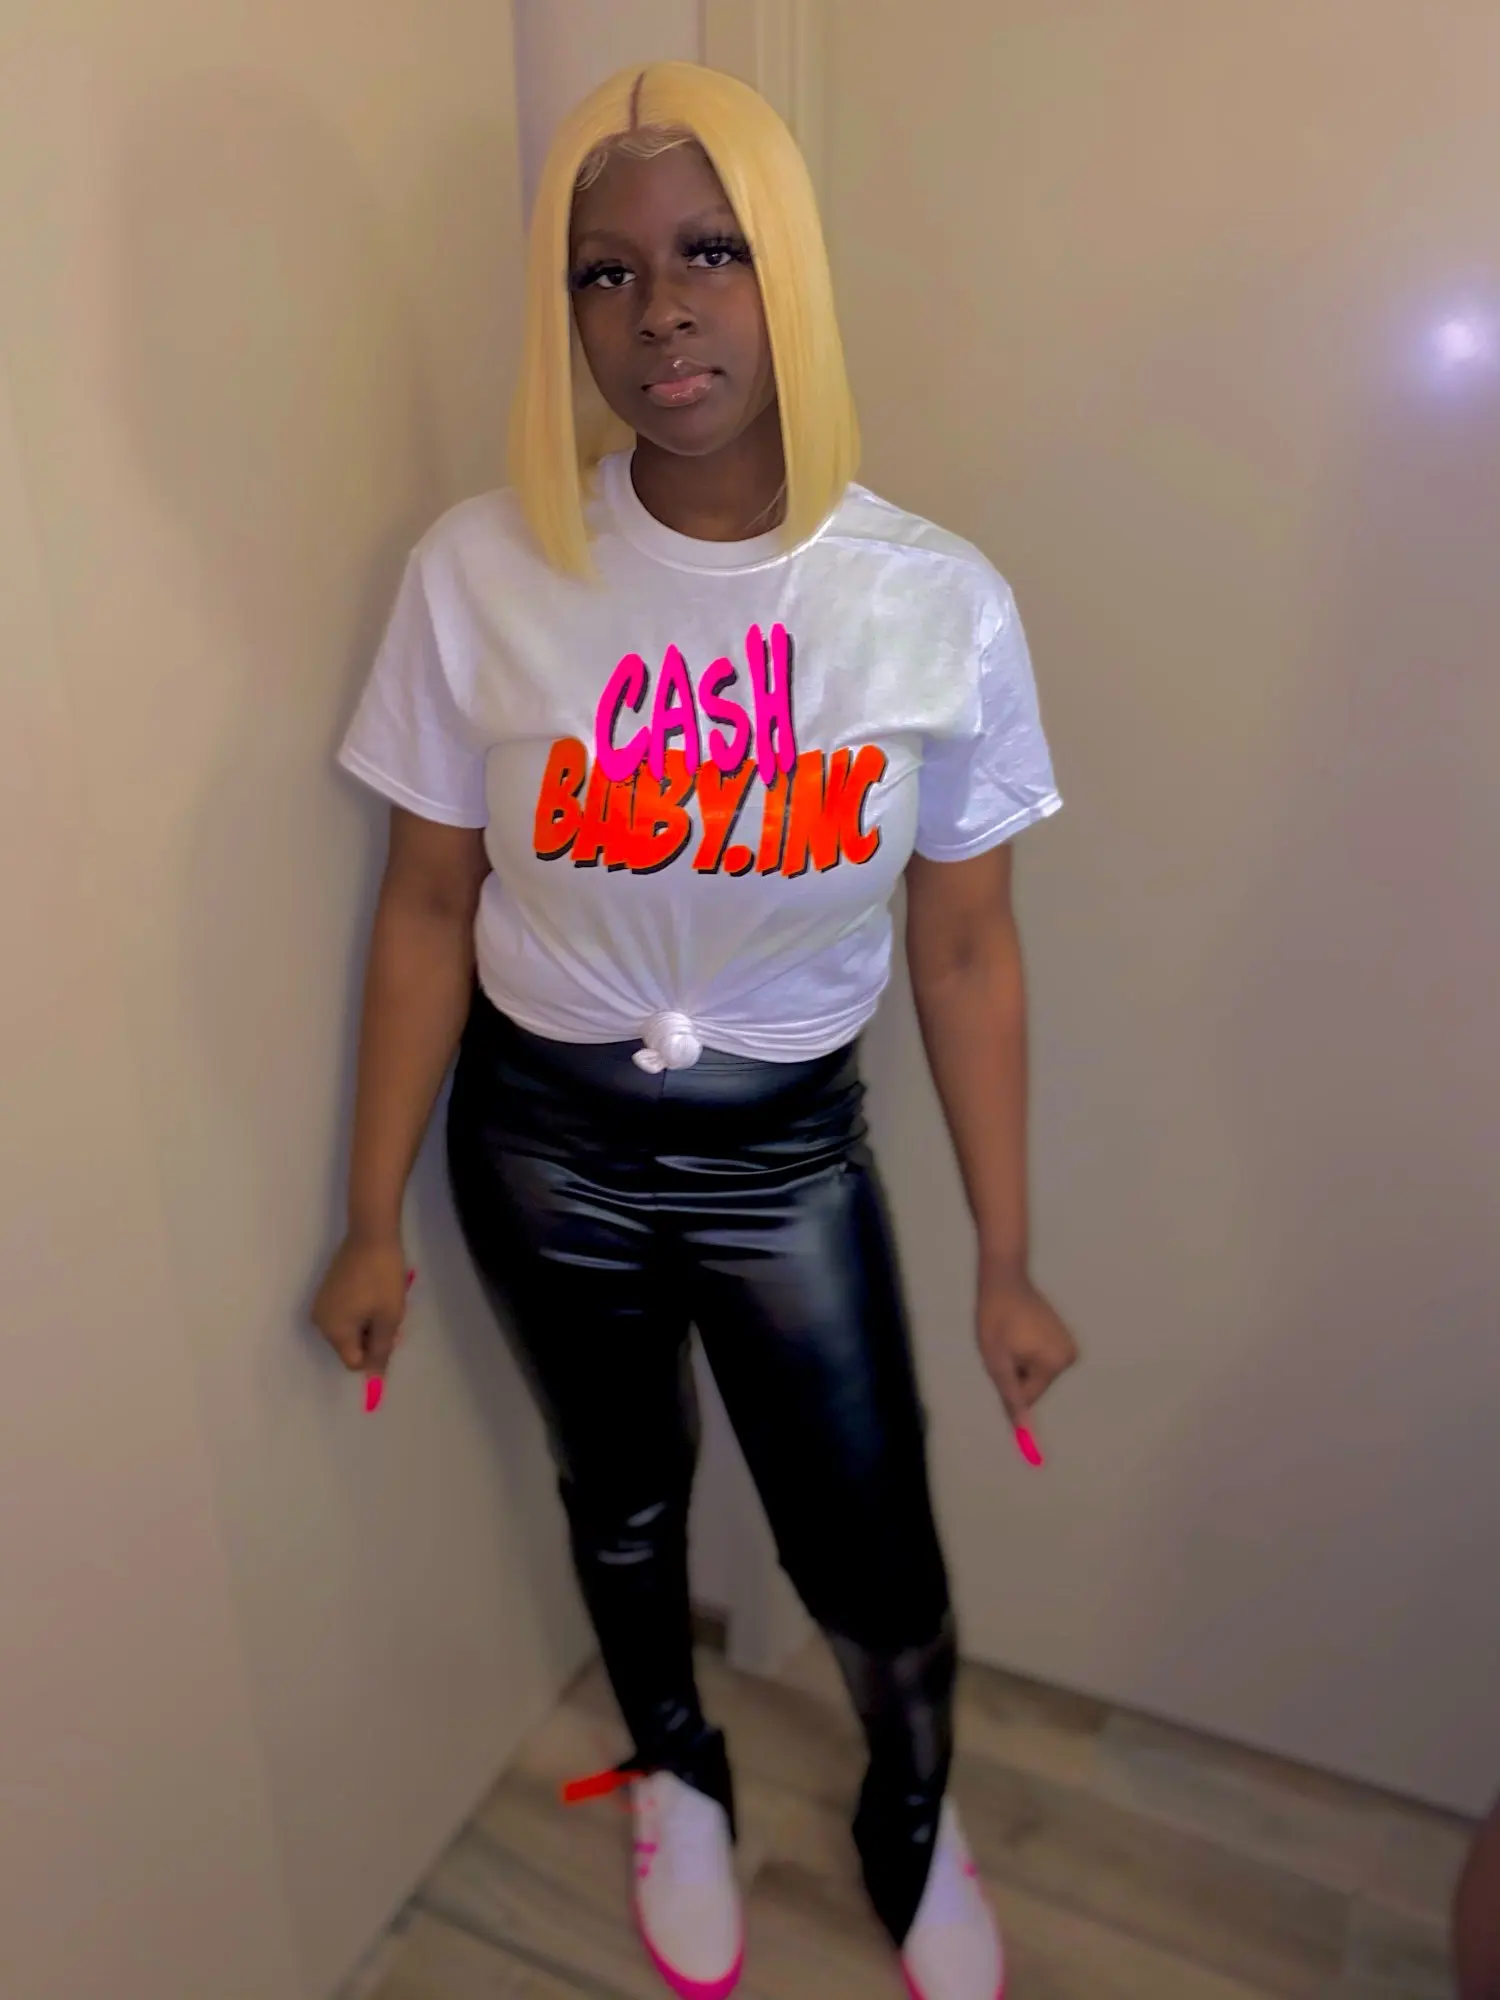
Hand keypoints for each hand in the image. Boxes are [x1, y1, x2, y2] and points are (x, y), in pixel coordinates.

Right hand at [312, 1231, 409, 1378]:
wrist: (370, 1236)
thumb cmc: (383, 1278)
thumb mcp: (388, 1318)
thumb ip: (381, 1352)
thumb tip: (374, 1382)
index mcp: (334, 1332)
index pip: (354, 1362)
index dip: (375, 1353)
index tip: (390, 1332)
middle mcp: (320, 1323)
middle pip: (349, 1347)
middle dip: (370, 1338)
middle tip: (388, 1314)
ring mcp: (320, 1306)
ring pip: (347, 1331)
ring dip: (366, 1324)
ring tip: (380, 1301)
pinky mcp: (325, 1292)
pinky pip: (343, 1315)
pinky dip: (358, 1311)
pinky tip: (370, 1292)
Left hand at [976, 1269, 1077, 1426]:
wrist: (1003, 1279)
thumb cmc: (995, 1319)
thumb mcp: (996, 1361)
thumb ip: (1012, 1398)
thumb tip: (1024, 1433)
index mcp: (1055, 1364)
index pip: (1027, 1396)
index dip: (1007, 1379)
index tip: (1000, 1354)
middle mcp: (1069, 1357)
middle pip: (1034, 1385)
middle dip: (1015, 1371)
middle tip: (1003, 1344)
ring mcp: (1068, 1345)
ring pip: (1036, 1372)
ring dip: (1019, 1361)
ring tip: (1010, 1336)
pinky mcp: (1063, 1337)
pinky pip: (1040, 1358)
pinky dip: (1026, 1351)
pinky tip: (1018, 1330)